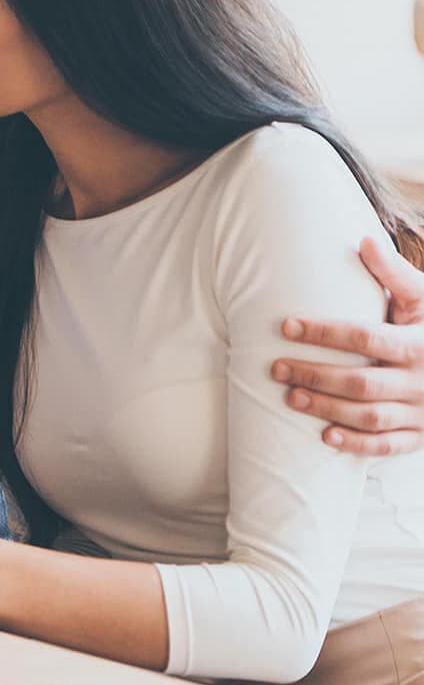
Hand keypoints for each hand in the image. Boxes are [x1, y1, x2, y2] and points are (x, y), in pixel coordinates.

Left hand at [272, 236, 423, 455]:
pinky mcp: (423, 434)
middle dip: (315, 375)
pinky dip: (357, 445)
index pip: (365, 337)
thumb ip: (395, 273)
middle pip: (361, 382)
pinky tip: (325, 436)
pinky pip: (389, 445)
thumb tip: (364, 239)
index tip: (285, 326)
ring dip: (327, 408)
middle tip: (276, 367)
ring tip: (290, 397)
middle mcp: (422, 380)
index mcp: (419, 343)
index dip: (324, 332)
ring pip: (370, 416)